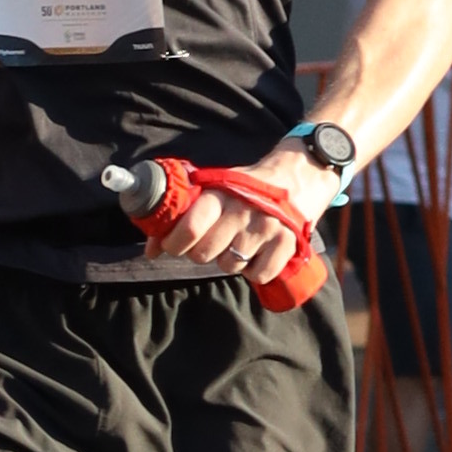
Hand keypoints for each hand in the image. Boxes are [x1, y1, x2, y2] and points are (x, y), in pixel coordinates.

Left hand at [150, 148, 327, 283]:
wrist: (300, 176)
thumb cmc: (249, 187)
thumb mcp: (217, 187)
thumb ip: (183, 213)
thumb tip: (151, 249)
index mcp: (221, 194)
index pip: (189, 228)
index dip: (173, 243)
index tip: (172, 246)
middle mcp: (242, 211)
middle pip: (204, 254)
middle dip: (200, 252)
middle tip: (211, 242)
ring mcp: (266, 229)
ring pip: (229, 266)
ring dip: (229, 260)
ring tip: (238, 242)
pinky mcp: (287, 244)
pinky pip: (258, 275)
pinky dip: (255, 270)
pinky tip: (258, 252)